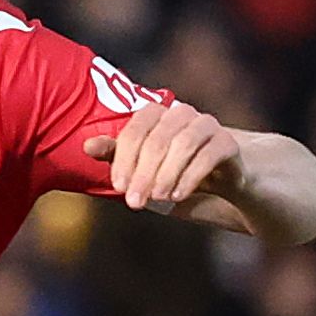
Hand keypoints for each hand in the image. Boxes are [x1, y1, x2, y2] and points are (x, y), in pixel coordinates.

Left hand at [85, 100, 245, 212]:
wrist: (219, 179)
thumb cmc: (171, 170)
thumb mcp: (141, 165)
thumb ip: (117, 155)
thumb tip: (87, 146)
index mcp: (156, 114)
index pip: (136, 129)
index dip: (124, 158)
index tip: (119, 186)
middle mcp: (181, 114)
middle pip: (158, 139)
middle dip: (143, 173)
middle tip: (134, 202)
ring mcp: (207, 125)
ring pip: (184, 143)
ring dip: (167, 174)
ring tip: (158, 198)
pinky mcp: (227, 142)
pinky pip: (209, 155)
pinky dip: (190, 176)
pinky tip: (178, 195)